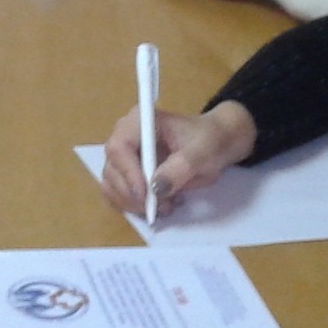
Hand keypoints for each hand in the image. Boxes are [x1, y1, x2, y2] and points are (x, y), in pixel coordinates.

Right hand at [99, 101, 256, 218]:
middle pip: (112, 170)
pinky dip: (135, 206)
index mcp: (140, 121)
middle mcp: (125, 137)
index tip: (147, 194)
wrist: (215, 144)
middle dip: (133, 194)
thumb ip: (180, 168)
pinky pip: (119, 196)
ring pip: (112, 186)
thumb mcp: (201, 152)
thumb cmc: (209, 140)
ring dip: (134, 203)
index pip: (118, 147)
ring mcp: (125, 158)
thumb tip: (155, 188)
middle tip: (162, 206)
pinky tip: (160, 204)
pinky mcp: (128, 175)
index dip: (128, 173)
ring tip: (166, 205)